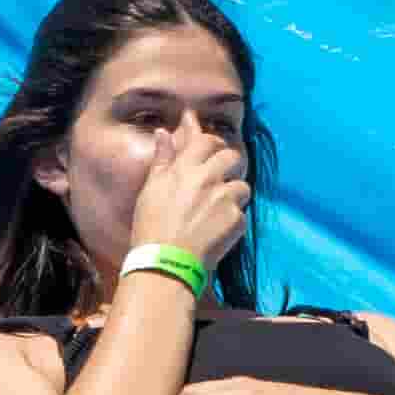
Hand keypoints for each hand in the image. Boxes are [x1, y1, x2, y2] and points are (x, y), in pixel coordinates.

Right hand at [134, 121, 253, 278]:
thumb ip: (162, 159)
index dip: (212, 144)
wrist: (166, 261)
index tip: (212, 150)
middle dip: (229, 164)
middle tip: (221, 177)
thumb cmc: (152, 226)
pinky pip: (242, 212)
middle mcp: (208, 178)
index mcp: (185, 168)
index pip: (208, 141)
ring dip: (234, 193)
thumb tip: (163, 132)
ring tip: (220, 208)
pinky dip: (233, 219)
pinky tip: (218, 229)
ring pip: (242, 185)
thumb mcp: (151, 189)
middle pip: (232, 157)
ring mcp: (225, 198)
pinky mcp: (237, 219)